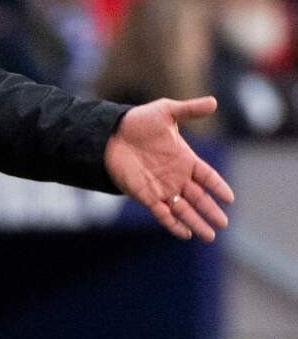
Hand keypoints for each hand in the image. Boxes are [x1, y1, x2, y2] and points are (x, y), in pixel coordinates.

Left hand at [104, 96, 233, 241]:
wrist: (109, 132)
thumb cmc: (138, 121)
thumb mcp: (165, 111)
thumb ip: (189, 110)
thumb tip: (214, 102)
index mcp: (185, 159)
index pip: (208, 176)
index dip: (218, 187)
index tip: (230, 198)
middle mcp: (176, 176)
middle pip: (198, 197)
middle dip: (210, 211)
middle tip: (223, 223)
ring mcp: (161, 187)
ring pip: (183, 209)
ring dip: (195, 222)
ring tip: (209, 236)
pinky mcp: (144, 194)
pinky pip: (161, 213)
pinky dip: (172, 223)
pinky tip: (184, 233)